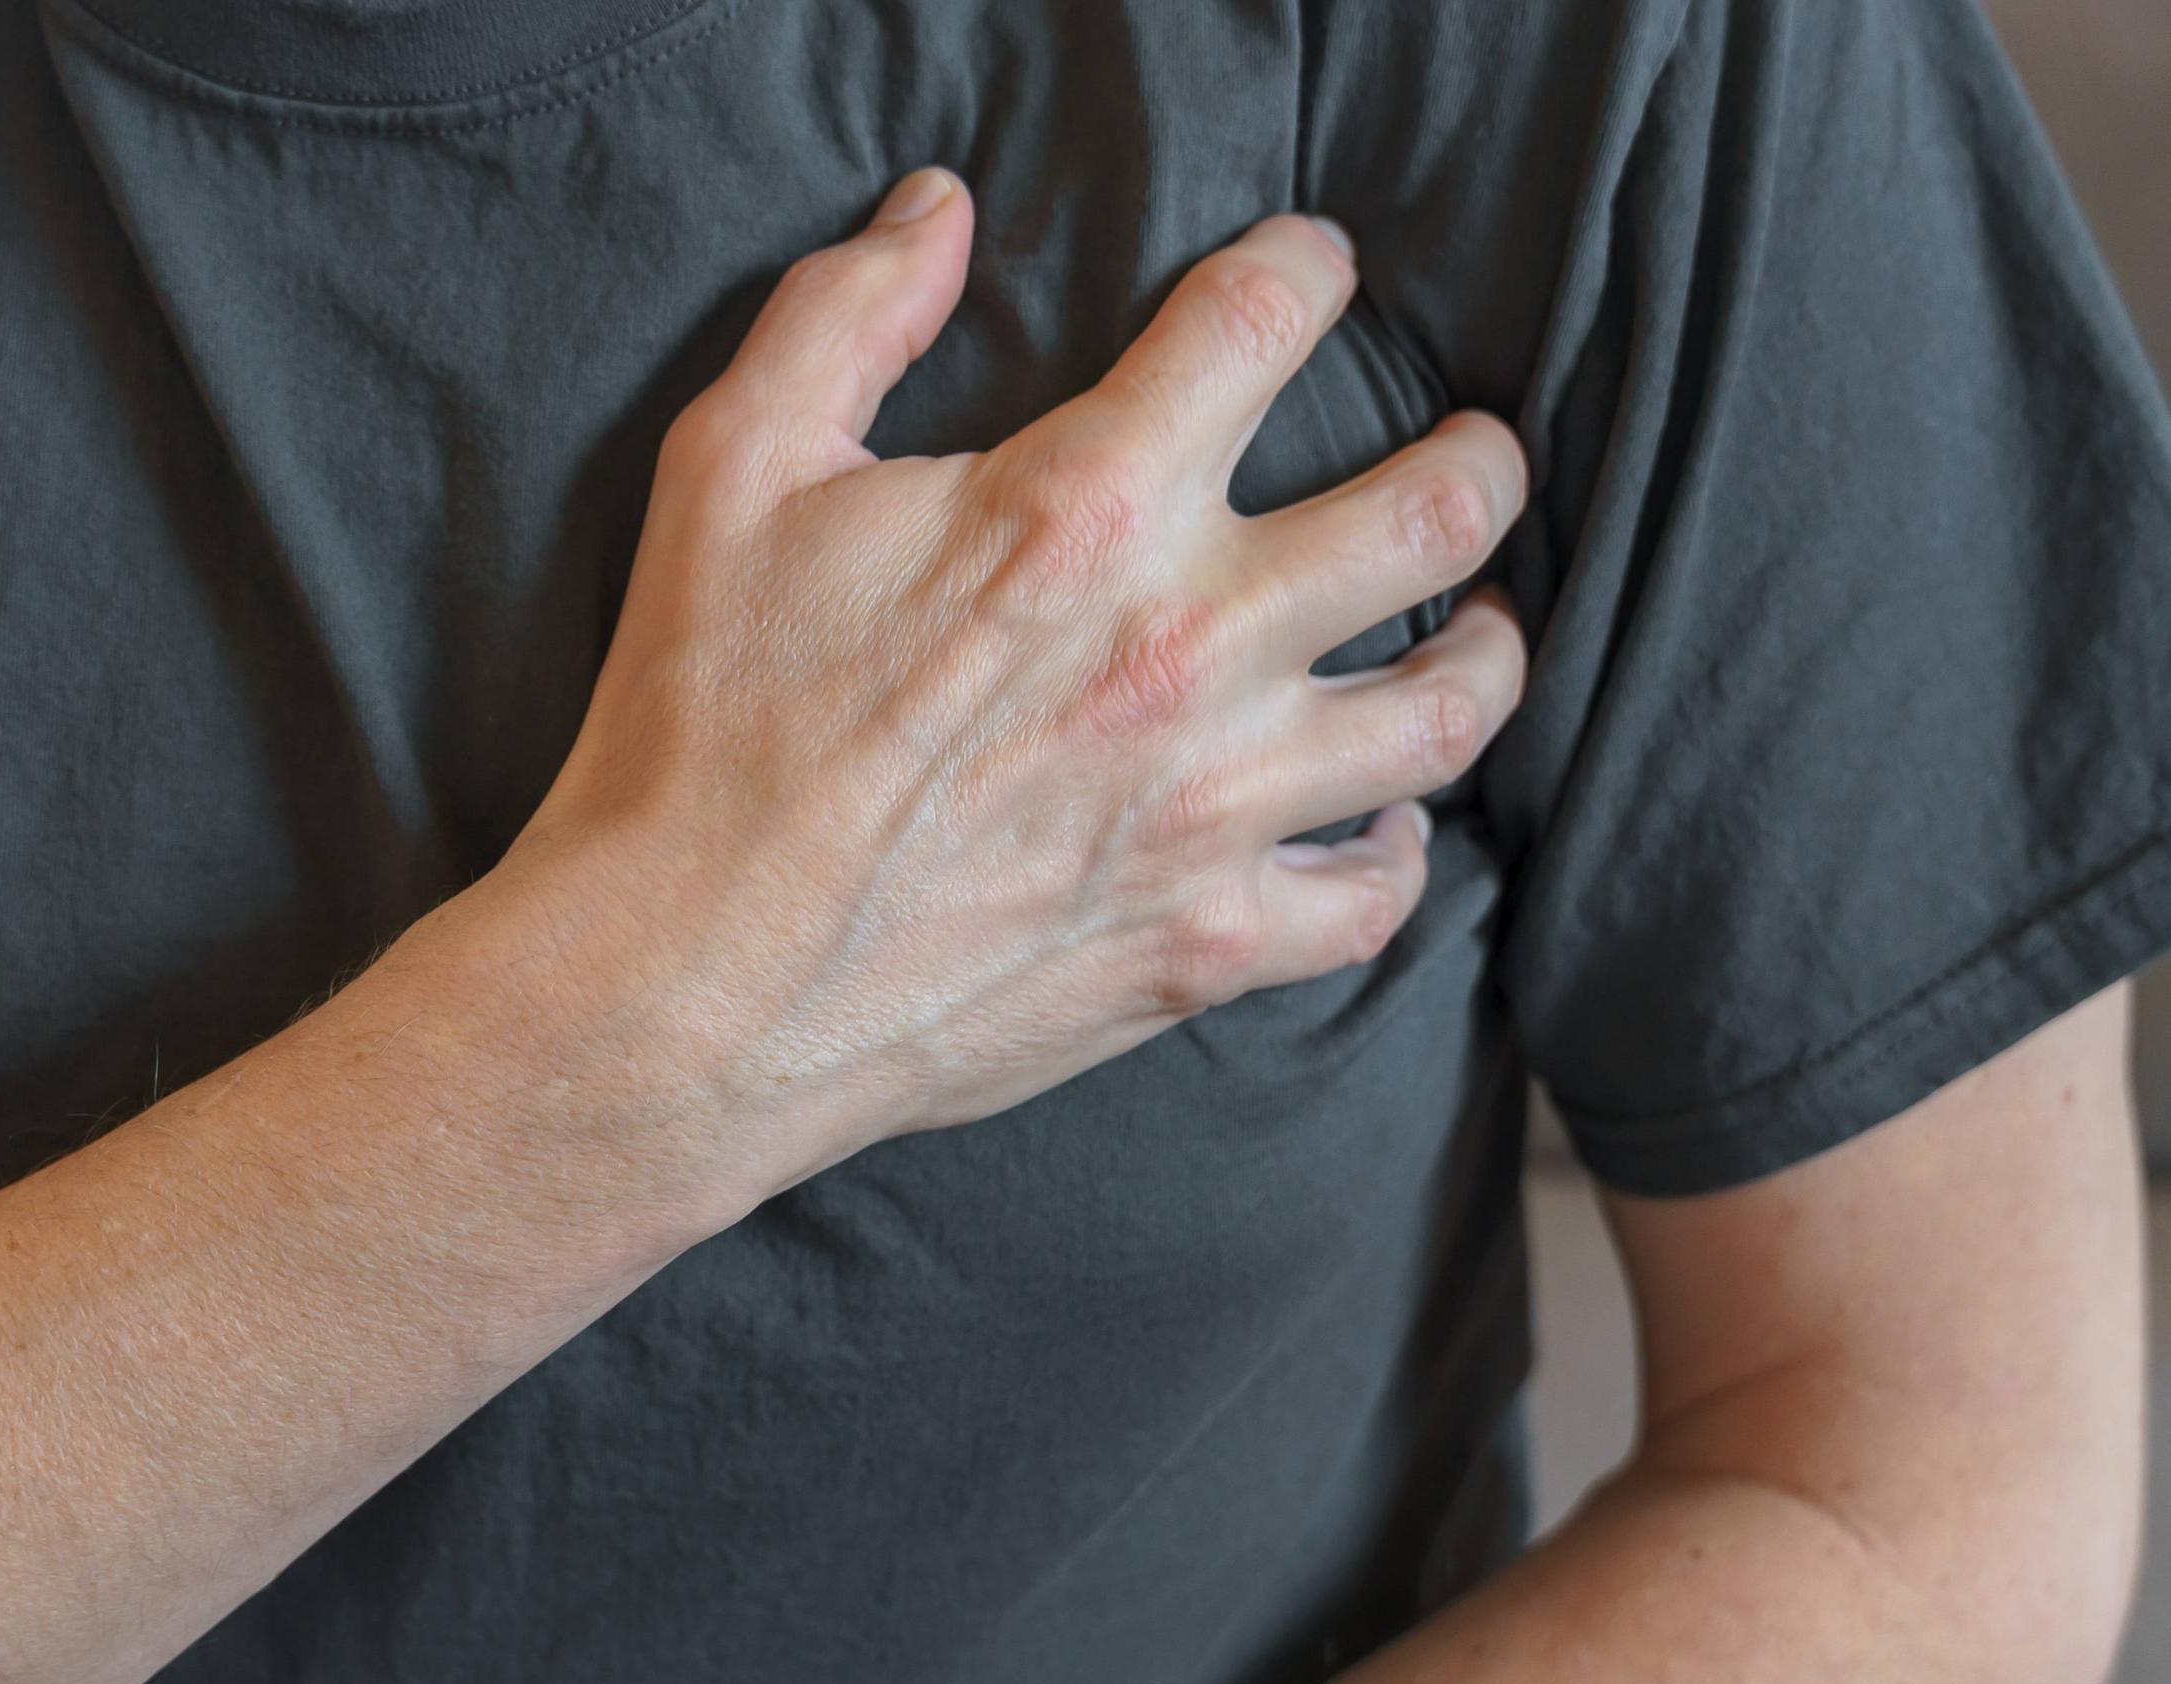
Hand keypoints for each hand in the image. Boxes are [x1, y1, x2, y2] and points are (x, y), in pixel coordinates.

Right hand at [483, 168, 1530, 1193]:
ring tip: (1484, 623)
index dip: (1306, 268)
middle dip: (1479, 458)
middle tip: (1474, 451)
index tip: (1314, 269)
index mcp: (1083, 510)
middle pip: (1437, 514)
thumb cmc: (697, 731)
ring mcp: (1214, 807)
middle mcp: (1190, 647)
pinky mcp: (1203, 945)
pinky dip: (1400, 855)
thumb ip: (845, 316)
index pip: (1261, 324)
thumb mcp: (730, 473)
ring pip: (1449, 709)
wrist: (681, 984)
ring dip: (1489, 649)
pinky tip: (1386, 822)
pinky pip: (1372, 899)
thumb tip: (941, 212)